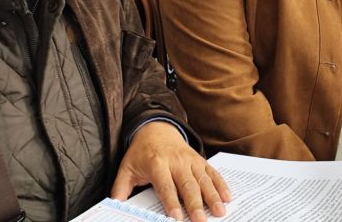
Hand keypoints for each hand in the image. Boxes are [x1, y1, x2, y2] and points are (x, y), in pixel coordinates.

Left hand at [111, 121, 230, 220]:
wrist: (155, 128)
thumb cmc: (141, 153)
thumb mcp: (126, 168)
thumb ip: (120, 188)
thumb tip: (113, 207)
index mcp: (156, 163)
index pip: (165, 186)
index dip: (171, 202)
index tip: (177, 217)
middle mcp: (175, 161)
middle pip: (187, 185)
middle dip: (195, 204)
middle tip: (201, 220)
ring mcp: (189, 159)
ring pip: (202, 179)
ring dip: (212, 196)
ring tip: (219, 212)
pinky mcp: (199, 160)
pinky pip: (212, 173)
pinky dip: (220, 184)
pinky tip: (227, 197)